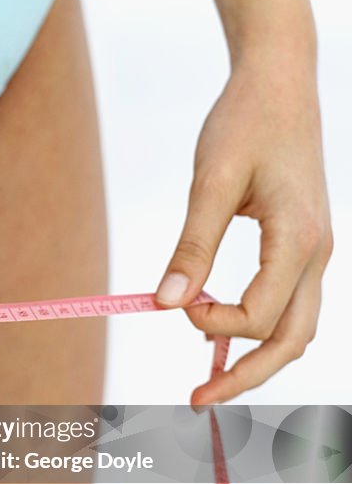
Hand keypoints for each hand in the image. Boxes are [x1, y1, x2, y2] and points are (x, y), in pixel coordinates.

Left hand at [154, 57, 332, 405]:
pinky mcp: (303, 245)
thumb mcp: (211, 181)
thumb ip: (191, 246)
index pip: (261, 314)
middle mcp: (318, 253)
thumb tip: (165, 305)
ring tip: (209, 378)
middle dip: (245, 376)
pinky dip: (260, 328)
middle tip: (196, 400)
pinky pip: (290, 304)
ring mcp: (316, 251)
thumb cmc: (244, 123)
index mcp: (299, 238)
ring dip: (255, 358)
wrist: (280, 83)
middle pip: (291, 340)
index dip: (215, 324)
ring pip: (296, 328)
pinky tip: (217, 329)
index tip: (176, 307)